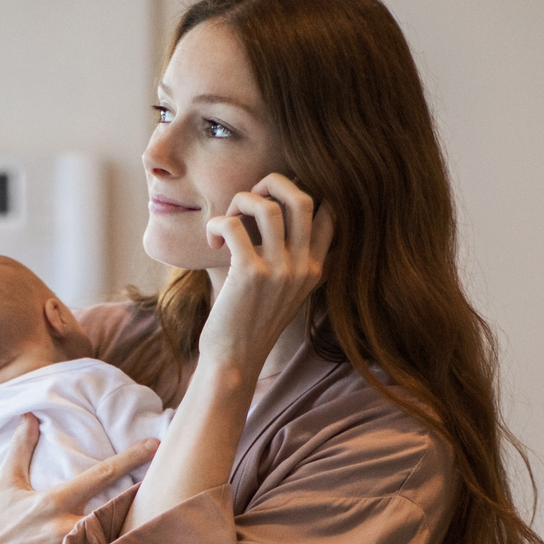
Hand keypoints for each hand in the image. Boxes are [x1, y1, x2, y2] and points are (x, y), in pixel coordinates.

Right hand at [0, 415, 158, 543]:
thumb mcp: (2, 484)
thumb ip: (21, 449)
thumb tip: (29, 416)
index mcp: (52, 501)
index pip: (101, 474)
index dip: (132, 457)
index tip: (157, 444)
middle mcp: (58, 530)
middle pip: (116, 518)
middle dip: (141, 513)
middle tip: (172, 505)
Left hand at [200, 173, 334, 372]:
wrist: (234, 361)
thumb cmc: (250, 322)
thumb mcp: (285, 290)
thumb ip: (291, 258)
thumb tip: (272, 210)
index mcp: (315, 268)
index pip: (330, 211)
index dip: (303, 191)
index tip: (275, 200)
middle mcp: (303, 267)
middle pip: (303, 197)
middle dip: (272, 183)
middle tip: (250, 199)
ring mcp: (279, 270)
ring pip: (267, 205)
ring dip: (239, 201)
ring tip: (227, 221)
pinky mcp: (250, 274)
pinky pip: (233, 225)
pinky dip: (217, 224)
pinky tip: (212, 242)